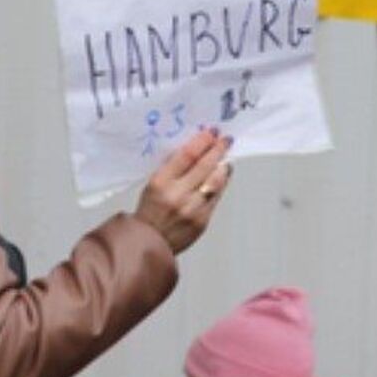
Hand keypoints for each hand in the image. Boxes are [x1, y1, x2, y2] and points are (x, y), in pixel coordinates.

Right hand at [134, 128, 230, 253]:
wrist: (150, 242)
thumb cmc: (150, 211)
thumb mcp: (152, 185)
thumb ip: (172, 168)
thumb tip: (195, 150)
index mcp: (161, 182)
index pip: (187, 155)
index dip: (202, 141)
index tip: (210, 133)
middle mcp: (177, 195)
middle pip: (205, 166)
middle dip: (217, 150)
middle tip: (225, 140)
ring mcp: (192, 209)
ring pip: (215, 181)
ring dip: (223, 166)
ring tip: (226, 158)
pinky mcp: (203, 220)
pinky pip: (216, 197)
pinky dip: (221, 184)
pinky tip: (222, 176)